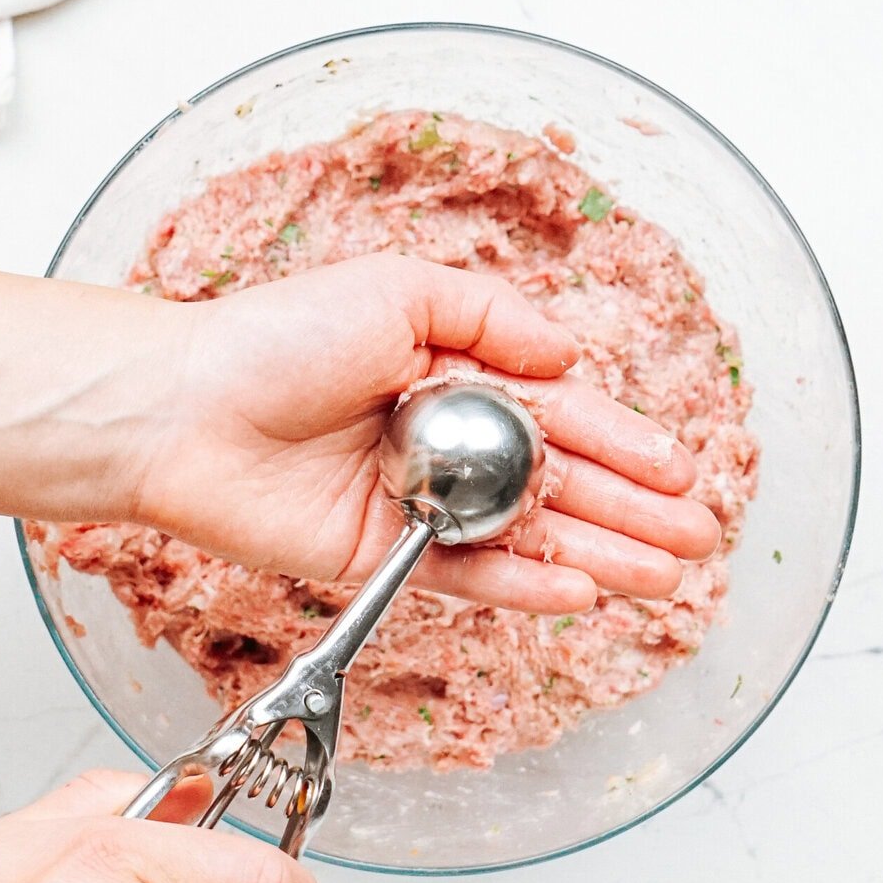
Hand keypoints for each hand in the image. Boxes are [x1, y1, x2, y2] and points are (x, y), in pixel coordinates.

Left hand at [0, 246, 718, 613]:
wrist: (185, 408)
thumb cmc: (276, 337)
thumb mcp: (398, 291)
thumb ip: (492, 318)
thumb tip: (566, 360)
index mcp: (451, 376)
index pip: (559, 417)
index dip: (624, 445)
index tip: (679, 471)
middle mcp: (442, 444)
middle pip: (558, 485)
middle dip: (632, 512)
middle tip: (697, 538)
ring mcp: (416, 506)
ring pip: (527, 537)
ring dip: (599, 556)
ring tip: (664, 577)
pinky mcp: (381, 559)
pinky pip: (465, 578)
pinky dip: (522, 585)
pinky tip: (579, 591)